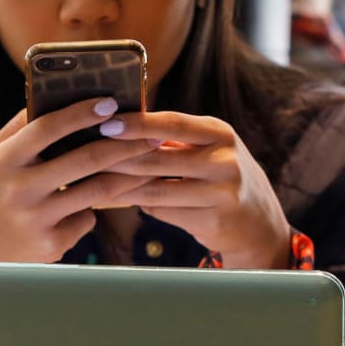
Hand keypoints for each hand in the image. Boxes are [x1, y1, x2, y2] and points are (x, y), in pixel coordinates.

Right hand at [0, 97, 156, 262]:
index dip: (81, 113)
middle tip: (152, 135)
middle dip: (124, 145)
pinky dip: (91, 211)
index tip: (110, 101)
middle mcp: (19, 189)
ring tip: (148, 164)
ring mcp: (36, 219)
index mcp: (4, 160)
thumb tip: (54, 93)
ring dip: (128, 177)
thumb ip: (20, 129)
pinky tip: (90, 209)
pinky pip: (86, 220)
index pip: (47, 127)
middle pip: (84, 160)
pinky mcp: (50, 244)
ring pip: (96, 192)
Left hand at [98, 110, 292, 268]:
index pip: (172, 123)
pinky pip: (164, 211)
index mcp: (220, 133)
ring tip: (93, 180)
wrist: (258, 222)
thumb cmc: (220, 178)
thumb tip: (119, 127)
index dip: (137, 123)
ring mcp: (221, 192)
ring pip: (156, 189)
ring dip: (120, 186)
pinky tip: (117, 201)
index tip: (106, 123)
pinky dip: (139, 204)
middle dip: (118, 158)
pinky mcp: (213, 220)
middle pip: (158, 158)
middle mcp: (224, 160)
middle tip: (86, 155)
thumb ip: (172, 141)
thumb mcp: (207, 150)